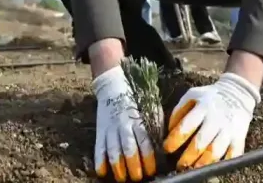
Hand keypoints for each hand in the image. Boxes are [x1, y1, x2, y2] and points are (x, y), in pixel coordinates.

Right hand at [93, 65, 156, 181]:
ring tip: (122, 178)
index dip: (148, 158)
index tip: (152, 170)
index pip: (145, 142)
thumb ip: (156, 126)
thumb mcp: (151, 110)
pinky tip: (102, 172)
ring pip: (113, 150)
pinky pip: (98, 147)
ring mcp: (110, 128)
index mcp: (139, 120)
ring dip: (118, 166)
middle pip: (129, 149)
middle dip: (134, 166)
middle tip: (138, 178)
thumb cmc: (137, 101)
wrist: (113, 88)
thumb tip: (164, 146)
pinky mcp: (100, 131)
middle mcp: (124, 125)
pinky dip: (99, 160)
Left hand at [163, 72, 259, 168]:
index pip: (186, 126)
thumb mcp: (192, 96)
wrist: (238, 93)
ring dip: (203, 163)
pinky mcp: (239, 138)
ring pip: (215, 152)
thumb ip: (179, 111)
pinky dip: (222, 164)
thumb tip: (170, 131)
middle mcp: (216, 119)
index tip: (166, 148)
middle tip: (179, 165)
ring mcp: (229, 129)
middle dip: (188, 157)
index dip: (175, 139)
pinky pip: (232, 155)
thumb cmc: (209, 97)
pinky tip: (212, 167)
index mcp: (203, 108)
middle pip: (200, 142)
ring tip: (194, 168)